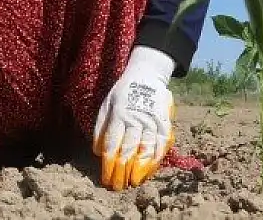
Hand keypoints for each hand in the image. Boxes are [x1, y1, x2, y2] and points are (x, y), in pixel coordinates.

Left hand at [93, 46, 176, 190]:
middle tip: (118, 187)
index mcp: (119, 115)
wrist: (146, 75)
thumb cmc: (122, 92)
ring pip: (147, 149)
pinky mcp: (165, 123)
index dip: (109, 165)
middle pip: (129, 150)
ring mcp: (152, 121)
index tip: (106, 179)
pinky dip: (156, 160)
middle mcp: (136, 119)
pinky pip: (162, 145)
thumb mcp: (106, 104)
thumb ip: (101, 127)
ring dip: (140, 168)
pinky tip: (149, 171)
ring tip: (134, 182)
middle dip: (122, 171)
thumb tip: (97, 151)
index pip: (113, 144)